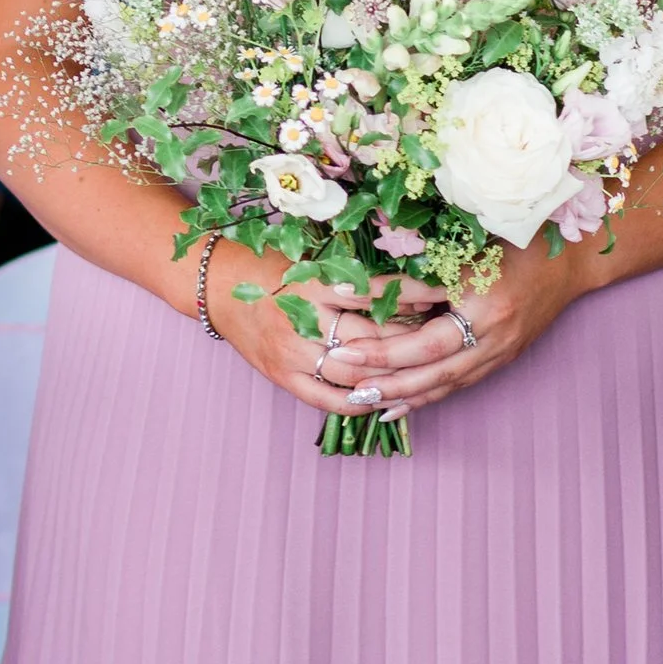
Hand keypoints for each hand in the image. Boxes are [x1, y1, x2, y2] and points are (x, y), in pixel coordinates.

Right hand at [208, 249, 447, 417]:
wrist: (221, 289)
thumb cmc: (273, 269)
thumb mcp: (311, 261)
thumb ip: (353, 276)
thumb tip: (410, 290)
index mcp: (312, 283)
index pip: (374, 292)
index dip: (412, 294)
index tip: (441, 293)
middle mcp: (302, 320)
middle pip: (370, 338)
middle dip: (409, 338)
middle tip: (437, 334)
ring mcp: (292, 353)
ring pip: (355, 374)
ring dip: (391, 373)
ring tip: (418, 367)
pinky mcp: (283, 378)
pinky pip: (330, 401)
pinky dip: (361, 402)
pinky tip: (383, 397)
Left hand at [314, 237, 594, 422]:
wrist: (571, 263)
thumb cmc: (519, 239)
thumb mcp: (474, 240)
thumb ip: (431, 258)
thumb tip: (374, 271)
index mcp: (483, 290)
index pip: (420, 296)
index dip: (378, 299)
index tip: (337, 296)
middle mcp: (492, 328)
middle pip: (430, 355)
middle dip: (382, 361)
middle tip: (340, 359)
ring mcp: (498, 349)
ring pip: (442, 379)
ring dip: (397, 390)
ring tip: (357, 394)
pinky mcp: (500, 360)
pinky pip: (457, 386)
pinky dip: (423, 398)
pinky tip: (392, 408)